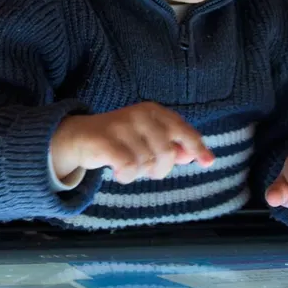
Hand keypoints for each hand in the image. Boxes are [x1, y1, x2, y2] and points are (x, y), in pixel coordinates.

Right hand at [50, 103, 212, 184]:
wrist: (79, 137)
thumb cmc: (119, 140)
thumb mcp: (147, 139)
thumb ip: (171, 146)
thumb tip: (194, 156)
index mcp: (153, 111)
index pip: (182, 130)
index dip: (197, 146)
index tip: (208, 162)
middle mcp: (140, 115)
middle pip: (166, 152)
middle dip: (161, 169)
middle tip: (148, 170)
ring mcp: (122, 126)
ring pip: (146, 162)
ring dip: (139, 173)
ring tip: (127, 167)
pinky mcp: (105, 140)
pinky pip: (128, 166)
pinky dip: (126, 176)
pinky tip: (118, 173)